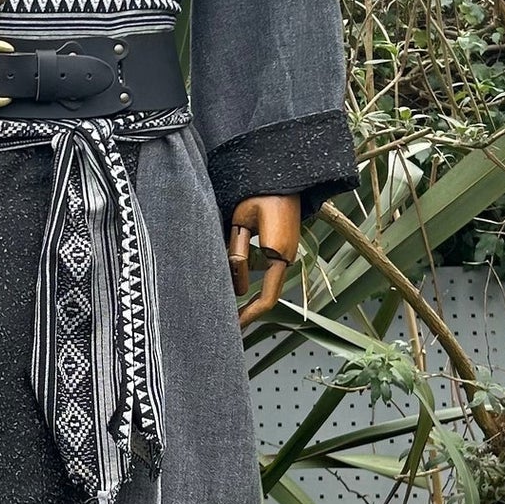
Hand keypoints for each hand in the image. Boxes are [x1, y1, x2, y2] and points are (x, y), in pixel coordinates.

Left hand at [228, 195, 301, 327]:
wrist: (283, 176)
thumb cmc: (260, 195)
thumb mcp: (241, 223)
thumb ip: (238, 252)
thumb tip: (236, 284)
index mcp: (279, 253)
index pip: (267, 297)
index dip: (251, 315)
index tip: (235, 327)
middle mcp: (285, 257)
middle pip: (264, 294)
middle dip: (245, 308)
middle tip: (224, 321)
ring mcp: (284, 252)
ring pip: (260, 278)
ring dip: (241, 283)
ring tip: (218, 293)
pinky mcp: (279, 245)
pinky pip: (261, 265)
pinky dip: (245, 270)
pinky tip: (228, 272)